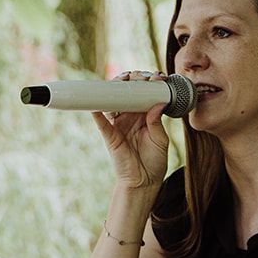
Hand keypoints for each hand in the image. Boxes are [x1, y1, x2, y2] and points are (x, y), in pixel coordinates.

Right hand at [91, 70, 169, 190]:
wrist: (143, 181)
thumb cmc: (154, 161)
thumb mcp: (161, 140)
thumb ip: (157, 122)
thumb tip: (158, 103)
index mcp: (145, 116)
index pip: (144, 94)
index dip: (148, 83)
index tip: (156, 76)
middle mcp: (131, 117)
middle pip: (127, 93)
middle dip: (132, 81)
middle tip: (137, 76)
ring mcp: (118, 124)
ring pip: (113, 102)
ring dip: (115, 90)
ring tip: (121, 81)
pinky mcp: (109, 135)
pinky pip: (101, 121)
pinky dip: (96, 111)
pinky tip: (97, 102)